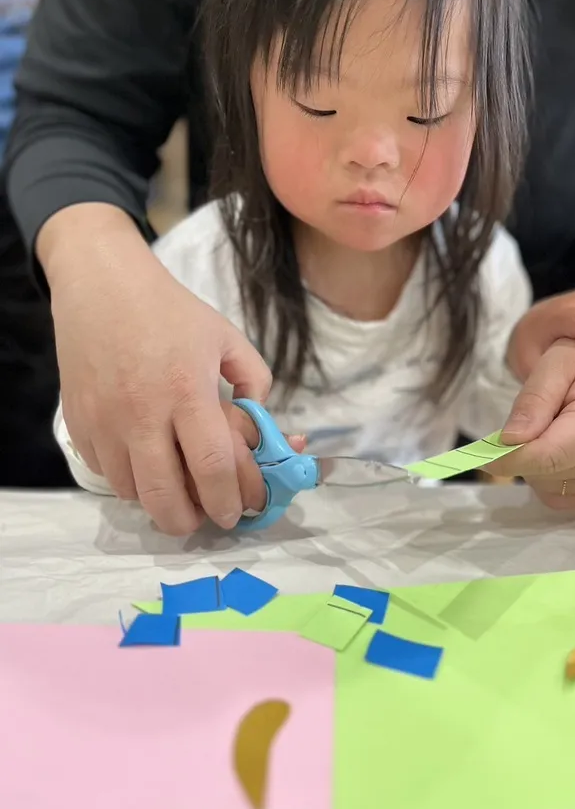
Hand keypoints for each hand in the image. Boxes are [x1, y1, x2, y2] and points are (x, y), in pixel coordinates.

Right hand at [42, 205, 275, 535]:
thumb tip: (261, 427)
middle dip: (190, 522)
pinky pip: (105, 472)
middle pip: (165, 496)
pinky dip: (127, 479)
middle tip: (201, 519)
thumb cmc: (170, 311)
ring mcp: (105, 422)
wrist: (102, 286)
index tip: (236, 512)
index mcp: (187, 391)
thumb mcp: (226, 337)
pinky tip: (143, 462)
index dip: (228, 500)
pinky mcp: (79, 424)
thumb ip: (253, 381)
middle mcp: (143, 414)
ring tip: (175, 489)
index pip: (212, 466)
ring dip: (157, 500)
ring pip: (131, 492)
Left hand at [487, 338, 574, 508]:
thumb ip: (533, 401)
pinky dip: (547, 477)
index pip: (550, 456)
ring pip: (549, 489)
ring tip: (551, 428)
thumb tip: (509, 441)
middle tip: (526, 422)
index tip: (480, 455)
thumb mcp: (557, 362)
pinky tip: (556, 447)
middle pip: (546, 474)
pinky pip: (560, 497)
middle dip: (523, 453)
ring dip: (535, 465)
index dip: (509, 459)